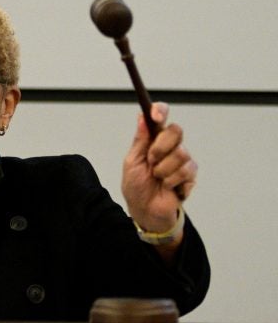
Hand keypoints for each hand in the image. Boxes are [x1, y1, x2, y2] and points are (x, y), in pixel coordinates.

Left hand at [121, 102, 196, 232]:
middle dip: (161, 147)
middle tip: (151, 161)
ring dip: (164, 170)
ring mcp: (182, 160)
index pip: (161, 116)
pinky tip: (168, 187)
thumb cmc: (136, 186)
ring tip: (157, 179)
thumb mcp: (132, 163)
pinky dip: (172, 182)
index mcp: (153, 139)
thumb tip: (142, 118)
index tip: (156, 117)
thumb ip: (140, 141)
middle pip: (176, 130)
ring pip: (181, 153)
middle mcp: (169, 146)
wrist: (145, 210)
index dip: (160, 112)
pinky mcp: (190, 175)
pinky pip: (187, 171)